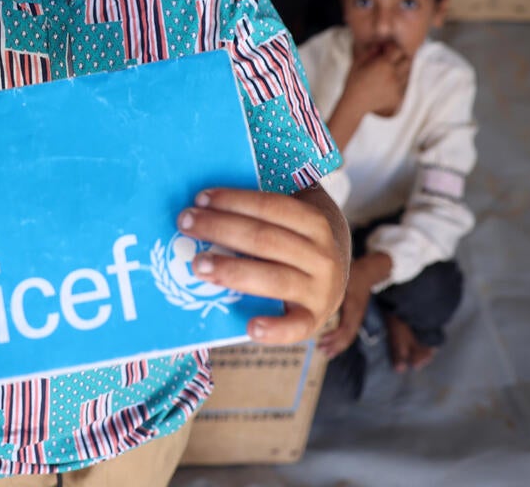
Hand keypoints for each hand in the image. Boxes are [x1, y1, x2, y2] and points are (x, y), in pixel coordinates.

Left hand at [176, 188, 344, 344]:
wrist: (343, 273)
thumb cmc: (301, 239)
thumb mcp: (297, 214)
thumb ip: (264, 207)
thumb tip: (210, 199)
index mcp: (315, 222)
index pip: (271, 207)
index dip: (234, 201)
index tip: (200, 199)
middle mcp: (321, 255)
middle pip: (265, 239)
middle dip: (221, 228)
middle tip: (186, 223)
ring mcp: (320, 289)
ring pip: (273, 279)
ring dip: (232, 270)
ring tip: (198, 265)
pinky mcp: (315, 319)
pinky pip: (295, 327)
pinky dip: (275, 330)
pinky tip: (250, 327)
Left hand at [316, 272, 368, 357]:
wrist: (368, 272)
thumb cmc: (352, 273)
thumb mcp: (341, 279)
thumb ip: (327, 289)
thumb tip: (305, 297)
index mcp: (354, 307)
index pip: (346, 327)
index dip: (334, 336)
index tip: (321, 339)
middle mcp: (357, 314)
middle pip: (348, 335)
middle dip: (335, 344)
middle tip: (321, 349)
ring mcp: (357, 316)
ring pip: (349, 335)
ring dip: (337, 344)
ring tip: (325, 350)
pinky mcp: (355, 316)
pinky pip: (349, 331)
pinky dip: (340, 338)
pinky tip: (329, 340)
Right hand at [341, 41, 409, 117]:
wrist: (355, 104)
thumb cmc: (354, 82)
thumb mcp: (358, 63)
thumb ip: (370, 52)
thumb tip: (379, 46)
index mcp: (384, 65)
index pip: (397, 50)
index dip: (392, 48)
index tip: (385, 50)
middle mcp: (393, 75)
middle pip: (406, 60)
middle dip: (400, 58)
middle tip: (390, 60)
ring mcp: (397, 87)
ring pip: (407, 74)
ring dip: (400, 71)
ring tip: (388, 73)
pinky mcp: (398, 97)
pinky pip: (403, 86)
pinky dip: (398, 84)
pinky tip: (387, 85)